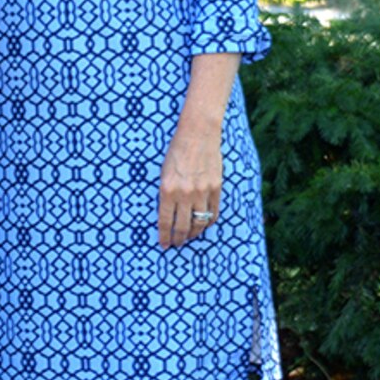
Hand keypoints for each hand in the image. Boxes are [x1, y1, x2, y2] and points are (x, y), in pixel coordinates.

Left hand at [157, 120, 222, 248]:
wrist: (198, 134)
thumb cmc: (176, 151)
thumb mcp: (163, 172)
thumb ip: (165, 193)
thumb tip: (167, 215)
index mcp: (167, 189)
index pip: (165, 221)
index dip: (164, 236)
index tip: (164, 245)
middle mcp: (184, 193)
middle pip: (182, 227)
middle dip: (178, 239)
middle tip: (176, 244)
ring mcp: (202, 192)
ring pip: (199, 223)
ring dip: (193, 234)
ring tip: (189, 237)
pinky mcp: (216, 188)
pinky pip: (213, 213)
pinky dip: (208, 222)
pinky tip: (203, 225)